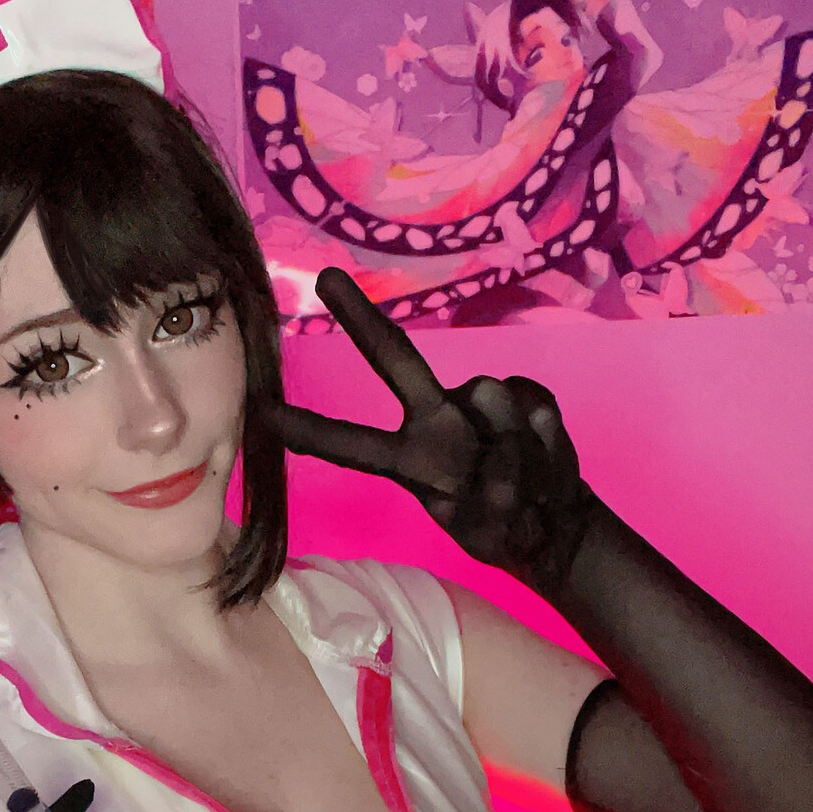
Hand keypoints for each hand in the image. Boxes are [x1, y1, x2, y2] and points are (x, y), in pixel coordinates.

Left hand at [271, 268, 599, 599]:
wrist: (554, 528)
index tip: (258, 410)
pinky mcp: (526, 396)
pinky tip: (547, 464)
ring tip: (524, 484)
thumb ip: (494, 494)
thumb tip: (510, 436)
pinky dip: (547, 444)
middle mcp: (435, 421)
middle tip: (327, 278)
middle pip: (395, 361)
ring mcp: (480, 404)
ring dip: (514, 448)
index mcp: (407, 460)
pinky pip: (536, 408)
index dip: (304, 428)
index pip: (349, 444)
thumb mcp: (485, 533)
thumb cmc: (501, 529)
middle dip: (362, 320)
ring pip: (493, 396)